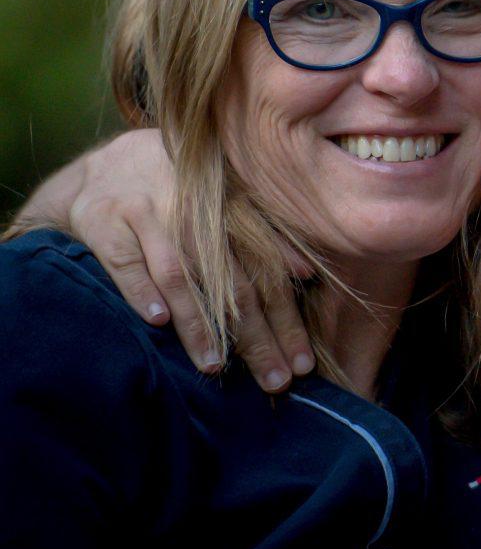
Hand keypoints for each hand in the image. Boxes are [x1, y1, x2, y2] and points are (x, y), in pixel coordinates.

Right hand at [35, 131, 313, 390]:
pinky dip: (142, 292)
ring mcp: (148, 213)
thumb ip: (266, 235)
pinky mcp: (105, 221)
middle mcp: (194, 209)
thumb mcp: (225, 203)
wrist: (107, 167)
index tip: (302, 363)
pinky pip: (126, 262)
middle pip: (231, 281)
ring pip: (179, 274)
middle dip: (256, 336)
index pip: (267, 272)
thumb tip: (306, 273)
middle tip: (274, 380)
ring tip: (215, 365)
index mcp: (231, 208)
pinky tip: (158, 323)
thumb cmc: (179, 194)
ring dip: (198, 323)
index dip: (287, 320)